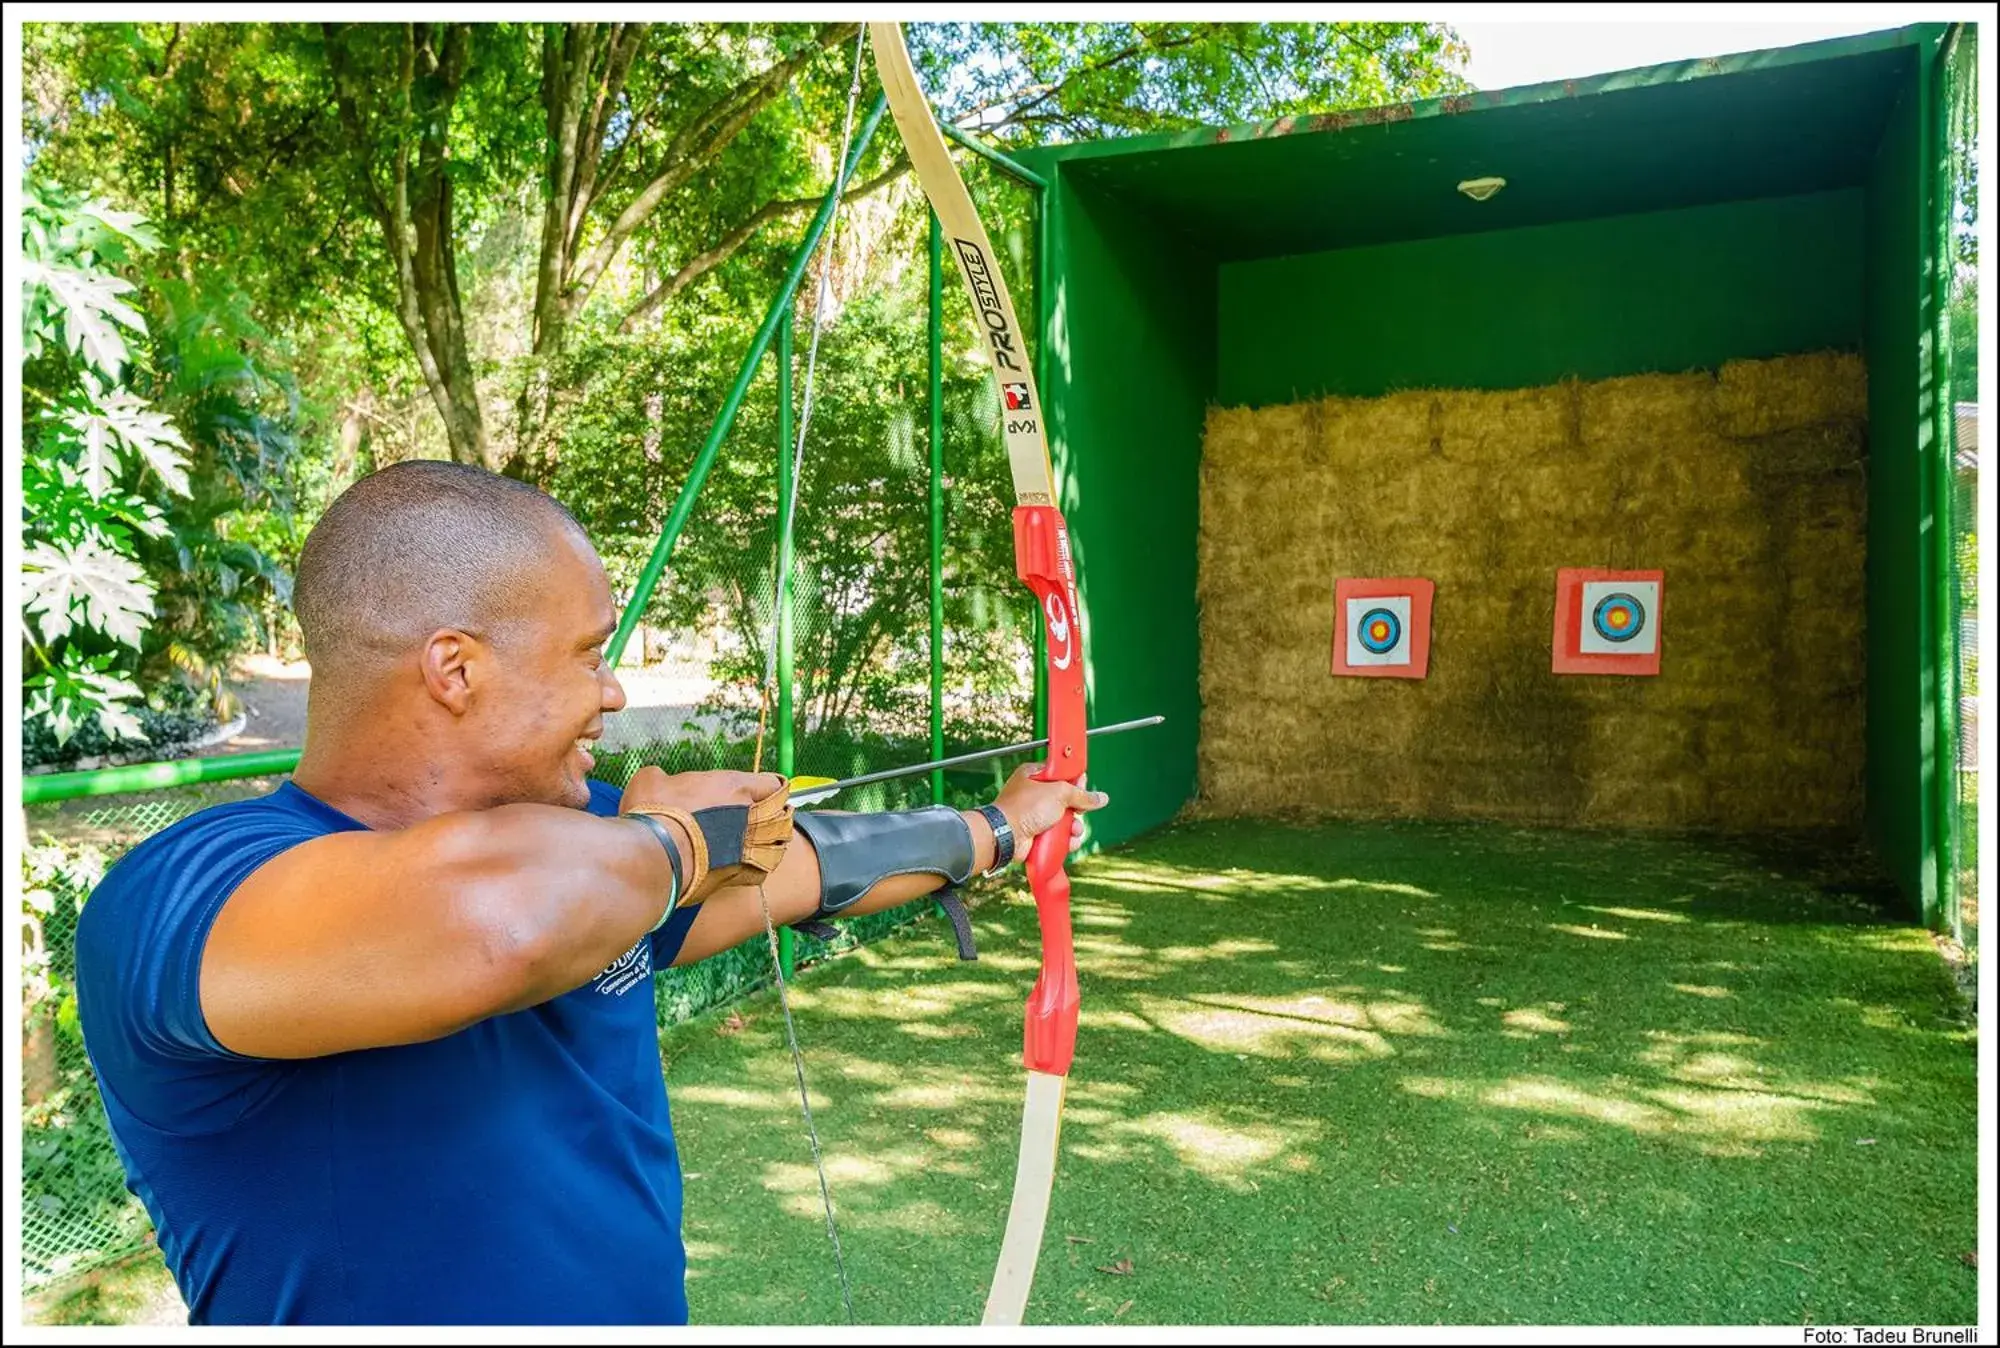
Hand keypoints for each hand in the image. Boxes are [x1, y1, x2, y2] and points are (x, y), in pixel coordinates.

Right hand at [620, 768, 791, 897]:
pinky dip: (753, 870)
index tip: (760, 792)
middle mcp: (748, 816)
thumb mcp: (651, 780)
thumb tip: (661, 781)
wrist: (655, 856)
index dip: (767, 788)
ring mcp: (746, 848)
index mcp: (734, 786)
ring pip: (776, 846)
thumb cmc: (655, 812)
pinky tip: (743, 868)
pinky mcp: (736, 876)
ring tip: (760, 844)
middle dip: (776, 816)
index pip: (771, 783)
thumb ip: (664, 778)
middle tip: (763, 819)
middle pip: (782, 815)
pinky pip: (758, 873)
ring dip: (770, 843)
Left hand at [991, 762, 1106, 858]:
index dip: (1075, 782)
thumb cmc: (1023, 808)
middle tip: (1078, 812)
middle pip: (1066, 800)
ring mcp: (1034, 815)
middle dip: (1076, 810)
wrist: (1006, 835)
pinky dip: (1065, 841)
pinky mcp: (1036, 834)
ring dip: (1073, 828)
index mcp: (1034, 776)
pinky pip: (1057, 836)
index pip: (1062, 775)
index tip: (1083, 787)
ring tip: (1073, 831)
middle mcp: (1033, 795)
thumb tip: (1100, 798)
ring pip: (1063, 821)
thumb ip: (1081, 795)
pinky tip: (1068, 842)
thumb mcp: (1059, 793)